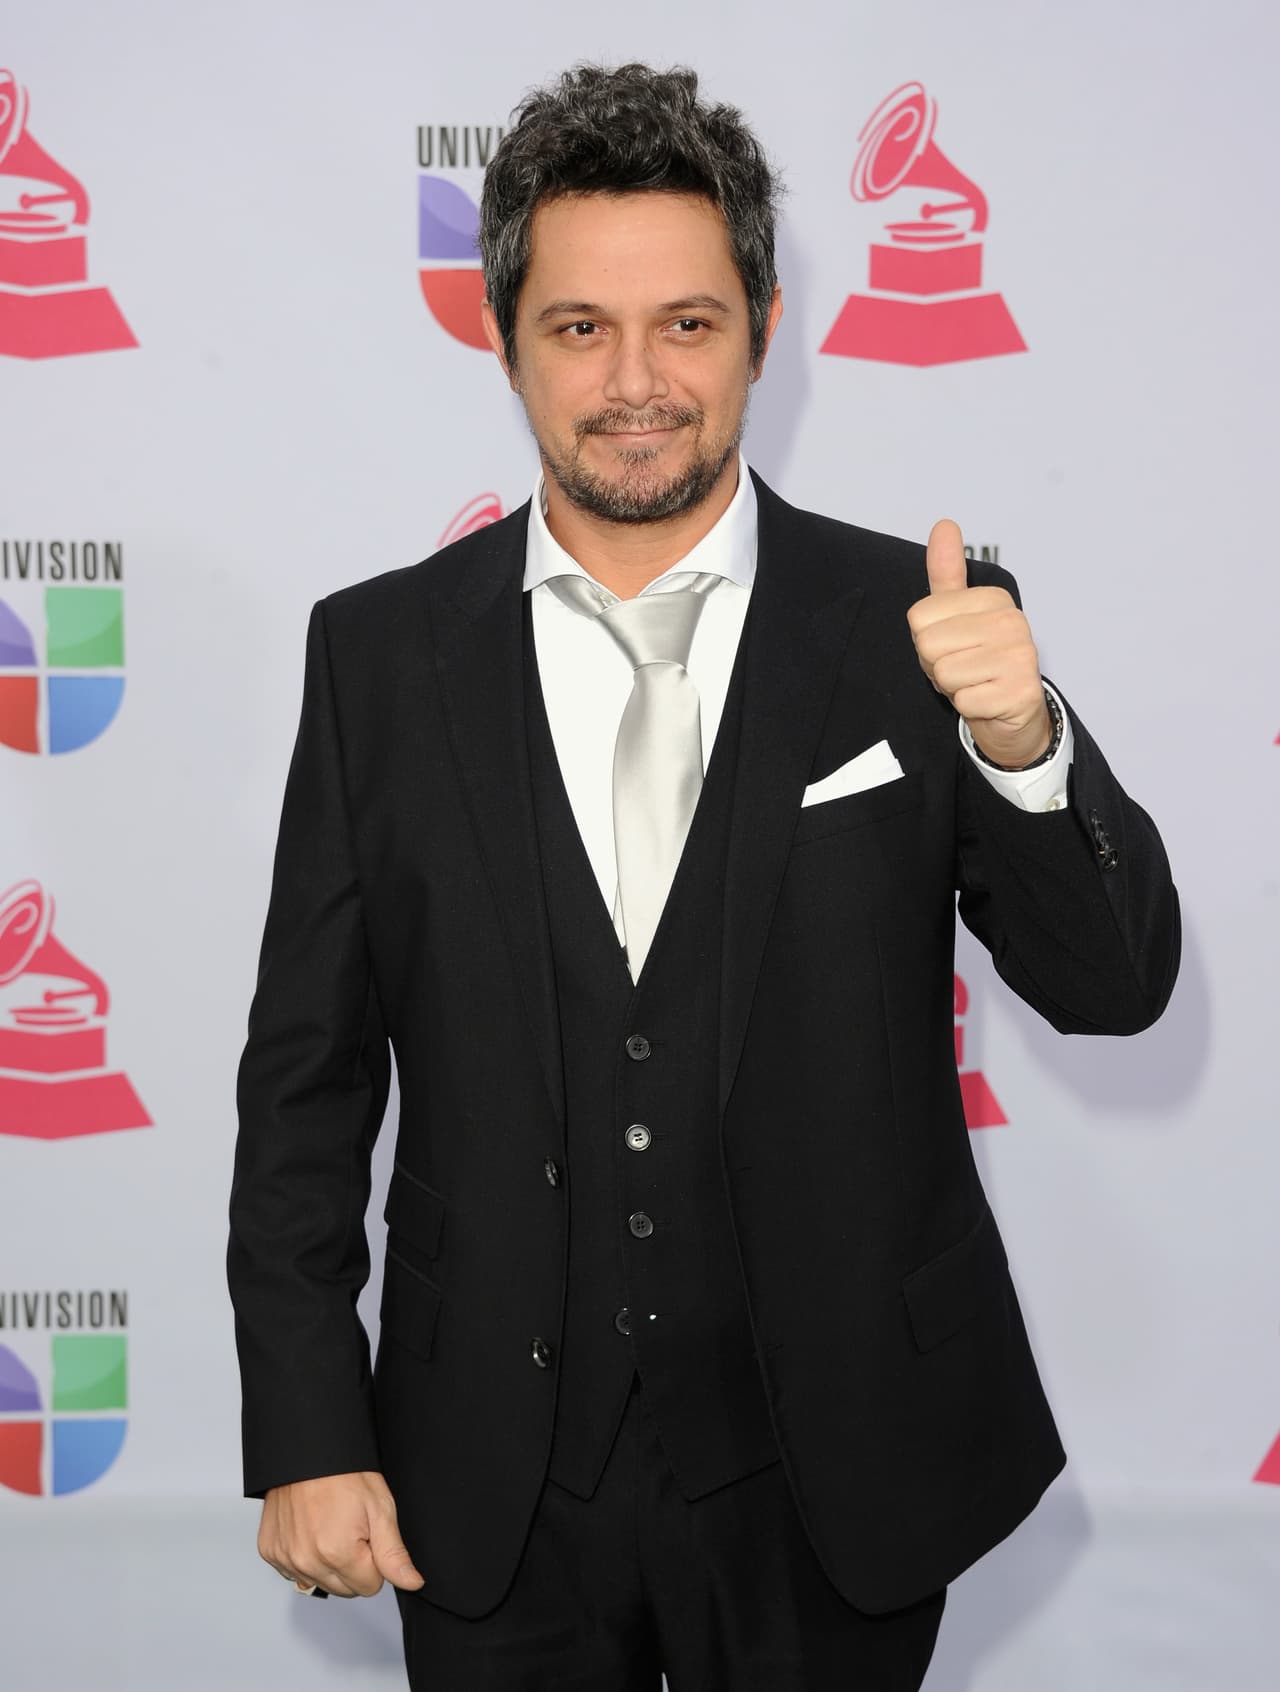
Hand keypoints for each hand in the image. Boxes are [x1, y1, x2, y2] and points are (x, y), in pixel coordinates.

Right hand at [259, 1470, 424, 1598]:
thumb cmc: (344, 1473)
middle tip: (351, 1528)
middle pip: (346, 1589)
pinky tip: (311, 1530)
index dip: (375, 1560)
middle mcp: (307, 1561)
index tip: (368, 1534)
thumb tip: (412, 1583)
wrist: (309, 1451)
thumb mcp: (380, 1509)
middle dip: (354, 1565)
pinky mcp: (271, 1552)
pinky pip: (296, 1572)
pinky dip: (306, 1557)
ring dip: (329, 1563)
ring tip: (330, 1526)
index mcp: (338, 1553)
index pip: (370, 1587)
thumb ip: (394, 1554)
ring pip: (321, 1583)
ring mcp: (286, 1558)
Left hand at [907, 519, 1051, 768]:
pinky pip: (963, 700)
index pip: (919, 617)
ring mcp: (1020, 657)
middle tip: (963, 668)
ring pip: (944, 673)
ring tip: (974, 682)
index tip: (953, 646)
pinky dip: (968, 707)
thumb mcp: (957, 615)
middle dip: (936, 665)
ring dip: (952, 687)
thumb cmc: (979, 662)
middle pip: (927, 644)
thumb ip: (946, 574)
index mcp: (993, 598)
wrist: (1013, 713)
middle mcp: (1012, 621)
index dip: (926, 640)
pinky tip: (986, 700)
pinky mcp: (1019, 692)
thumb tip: (944, 524)